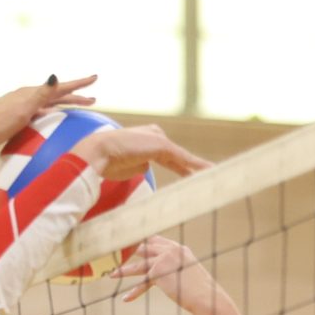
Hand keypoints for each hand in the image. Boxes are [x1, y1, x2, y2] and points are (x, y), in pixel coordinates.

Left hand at [0, 75, 98, 162]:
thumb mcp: (21, 110)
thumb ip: (39, 95)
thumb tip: (55, 77)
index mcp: (29, 93)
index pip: (60, 87)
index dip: (78, 83)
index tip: (95, 78)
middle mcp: (25, 97)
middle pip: (56, 96)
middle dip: (75, 96)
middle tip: (93, 99)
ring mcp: (19, 107)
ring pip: (49, 105)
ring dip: (64, 105)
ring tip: (78, 108)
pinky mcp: (14, 119)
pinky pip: (40, 114)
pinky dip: (51, 115)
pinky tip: (53, 122)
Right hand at [71, 124, 212, 182]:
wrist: (98, 152)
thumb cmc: (106, 162)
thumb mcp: (126, 167)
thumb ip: (138, 166)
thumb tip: (144, 168)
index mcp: (146, 139)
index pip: (170, 157)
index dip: (183, 168)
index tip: (194, 179)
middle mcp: (155, 135)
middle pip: (179, 157)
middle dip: (194, 169)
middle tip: (211, 178)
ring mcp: (159, 139)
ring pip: (184, 158)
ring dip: (199, 170)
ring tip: (216, 178)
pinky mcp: (163, 145)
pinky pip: (183, 159)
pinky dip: (197, 167)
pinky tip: (211, 173)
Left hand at [109, 236, 220, 312]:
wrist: (205, 297)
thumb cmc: (200, 289)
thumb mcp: (188, 272)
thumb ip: (175, 267)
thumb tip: (162, 272)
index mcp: (179, 248)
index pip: (156, 239)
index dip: (141, 239)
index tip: (129, 238)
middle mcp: (171, 250)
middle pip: (144, 248)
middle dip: (128, 249)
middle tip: (112, 249)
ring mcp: (164, 260)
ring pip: (139, 265)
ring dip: (123, 270)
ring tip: (111, 275)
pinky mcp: (159, 273)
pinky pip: (143, 283)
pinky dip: (134, 292)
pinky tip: (126, 299)